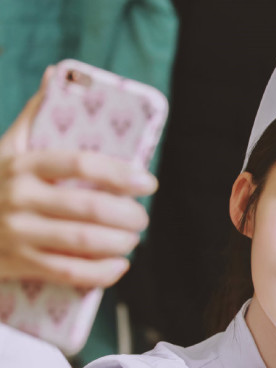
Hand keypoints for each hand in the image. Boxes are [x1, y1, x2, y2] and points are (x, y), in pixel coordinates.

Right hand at [0, 68, 157, 287]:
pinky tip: (118, 266)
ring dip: (119, 243)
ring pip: (83, 242)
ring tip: (132, 239)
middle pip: (88, 207)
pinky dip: (102, 272)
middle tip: (141, 217)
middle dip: (127, 215)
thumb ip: (35, 116)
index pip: (79, 163)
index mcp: (22, 164)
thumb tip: (57, 73)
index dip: (119, 173)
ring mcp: (18, 233)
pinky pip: (70, 272)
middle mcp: (19, 197)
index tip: (147, 182)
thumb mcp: (7, 148)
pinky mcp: (19, 264)